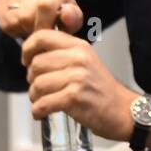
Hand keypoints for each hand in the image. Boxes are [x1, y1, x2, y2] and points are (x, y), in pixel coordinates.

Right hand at [0, 0, 83, 37]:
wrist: (44, 10)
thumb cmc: (61, 17)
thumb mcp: (72, 21)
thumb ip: (72, 19)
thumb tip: (67, 12)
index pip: (45, 5)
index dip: (44, 25)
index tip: (46, 34)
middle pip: (26, 16)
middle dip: (33, 29)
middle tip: (40, 32)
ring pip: (13, 19)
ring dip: (22, 29)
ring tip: (32, 27)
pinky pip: (3, 19)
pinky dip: (12, 27)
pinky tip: (22, 24)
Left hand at [20, 29, 134, 139]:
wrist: (124, 111)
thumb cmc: (102, 90)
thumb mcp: (86, 62)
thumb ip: (64, 54)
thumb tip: (32, 56)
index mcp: (79, 46)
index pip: (41, 36)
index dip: (27, 49)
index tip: (27, 61)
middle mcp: (78, 59)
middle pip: (35, 64)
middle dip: (32, 80)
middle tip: (40, 89)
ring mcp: (77, 78)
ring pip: (36, 85)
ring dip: (35, 97)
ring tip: (44, 101)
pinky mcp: (74, 98)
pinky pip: (42, 104)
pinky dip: (38, 111)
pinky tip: (42, 113)